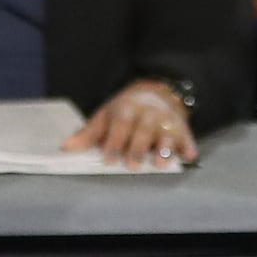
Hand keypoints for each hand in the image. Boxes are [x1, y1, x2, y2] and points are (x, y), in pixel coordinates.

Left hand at [63, 78, 196, 167]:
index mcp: (127, 109)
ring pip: (166, 134)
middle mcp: (148, 113)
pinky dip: (189, 146)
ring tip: (160, 163)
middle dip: (138, 147)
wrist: (157, 91)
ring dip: (164, 148)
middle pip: (143, 131)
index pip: (120, 124)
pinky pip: (187, 137)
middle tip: (132, 165)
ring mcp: (166, 120)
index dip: (114, 141)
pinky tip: (189, 155)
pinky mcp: (182, 128)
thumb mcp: (106, 116)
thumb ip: (89, 134)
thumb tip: (66, 148)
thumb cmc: (126, 110)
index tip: (108, 158)